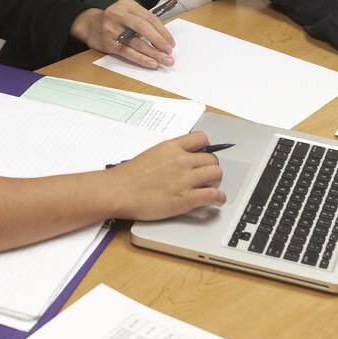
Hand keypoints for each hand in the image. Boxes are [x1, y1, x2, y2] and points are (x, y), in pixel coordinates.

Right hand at [70, 0, 175, 68]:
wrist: (91, 26)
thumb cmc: (115, 20)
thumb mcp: (128, 13)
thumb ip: (144, 21)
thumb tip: (164, 39)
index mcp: (126, 4)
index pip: (149, 18)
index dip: (163, 31)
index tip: (171, 42)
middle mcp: (118, 14)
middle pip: (143, 28)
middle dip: (159, 41)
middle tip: (169, 51)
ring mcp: (111, 29)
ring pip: (136, 42)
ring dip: (153, 53)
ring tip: (164, 60)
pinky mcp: (108, 43)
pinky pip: (128, 52)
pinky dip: (141, 59)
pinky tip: (151, 63)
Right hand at [107, 132, 224, 219]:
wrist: (118, 191)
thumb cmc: (129, 176)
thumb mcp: (151, 153)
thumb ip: (169, 153)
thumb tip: (182, 156)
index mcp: (171, 147)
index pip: (202, 138)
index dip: (207, 147)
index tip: (205, 154)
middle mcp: (180, 160)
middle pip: (212, 159)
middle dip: (211, 168)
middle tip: (206, 176)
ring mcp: (184, 179)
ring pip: (216, 174)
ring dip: (216, 182)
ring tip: (210, 188)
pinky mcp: (185, 199)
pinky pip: (213, 195)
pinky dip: (219, 198)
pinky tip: (217, 200)